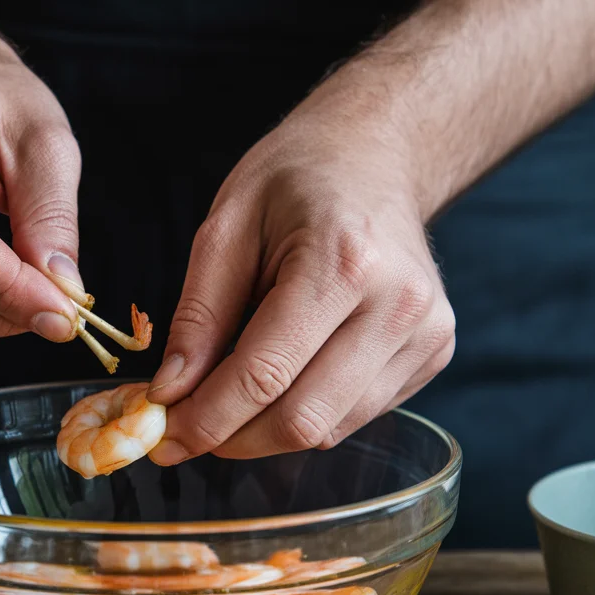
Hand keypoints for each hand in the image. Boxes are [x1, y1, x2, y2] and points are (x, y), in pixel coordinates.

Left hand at [147, 108, 455, 462]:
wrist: (376, 154)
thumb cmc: (296, 180)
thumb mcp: (226, 227)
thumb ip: (198, 316)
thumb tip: (170, 394)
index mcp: (343, 261)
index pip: (265, 374)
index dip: (206, 419)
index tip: (160, 438)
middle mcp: (398, 304)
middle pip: (302, 419)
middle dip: (231, 439)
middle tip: (184, 432)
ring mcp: (426, 333)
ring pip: (329, 429)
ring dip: (264, 434)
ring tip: (225, 404)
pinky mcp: (434, 353)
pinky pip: (355, 416)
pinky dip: (305, 414)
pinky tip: (282, 380)